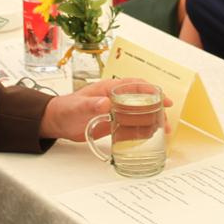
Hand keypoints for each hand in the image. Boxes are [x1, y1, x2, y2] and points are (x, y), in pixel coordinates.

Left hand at [39, 78, 171, 140]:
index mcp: (110, 88)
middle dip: (157, 109)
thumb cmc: (66, 108)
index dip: (152, 91)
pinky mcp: (112, 124)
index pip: (136, 86)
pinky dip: (140, 131)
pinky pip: (130, 126)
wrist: (56, 121)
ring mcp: (115, 111)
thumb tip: (106, 103)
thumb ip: (91, 104)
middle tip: (166, 122)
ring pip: (138, 114)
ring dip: (151, 122)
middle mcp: (115, 99)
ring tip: (163, 132)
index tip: (164, 99)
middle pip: (141, 101)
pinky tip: (148, 138)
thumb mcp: (78, 106)